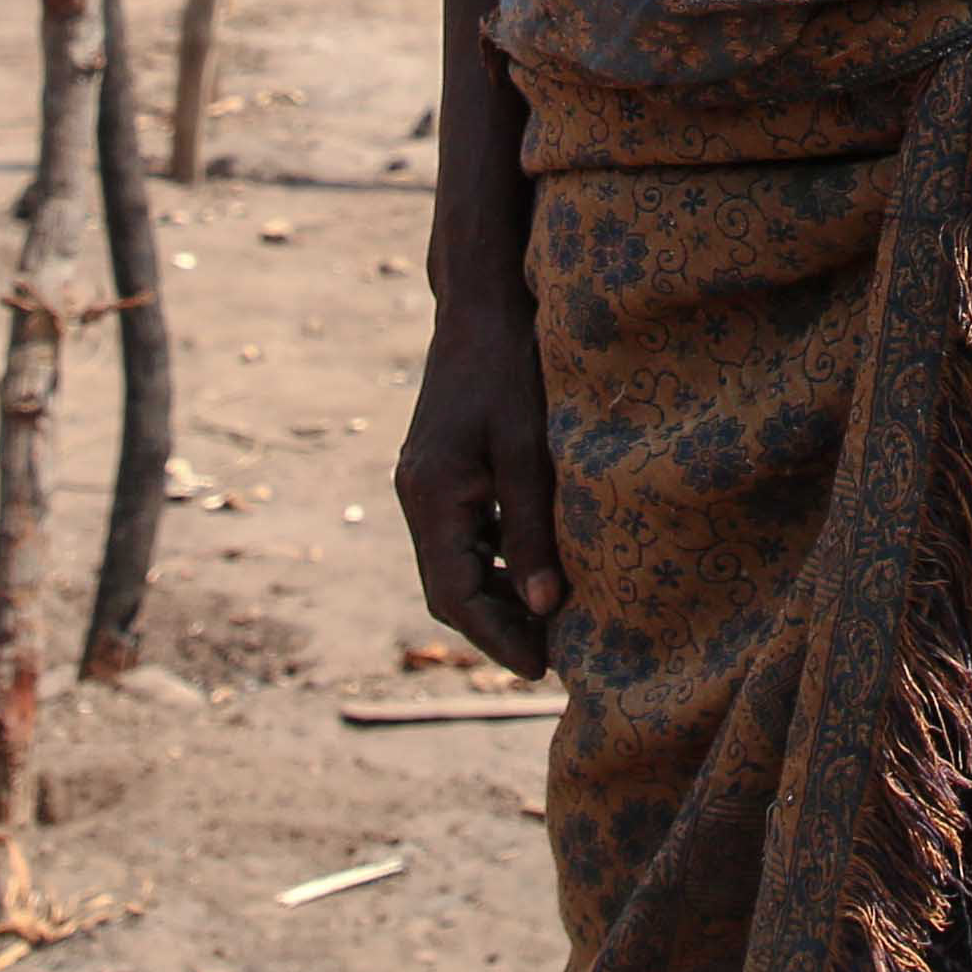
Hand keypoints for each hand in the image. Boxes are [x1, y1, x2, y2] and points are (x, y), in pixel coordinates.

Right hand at [393, 295, 567, 678]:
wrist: (483, 303)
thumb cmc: (510, 367)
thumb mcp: (530, 450)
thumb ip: (532, 529)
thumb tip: (545, 607)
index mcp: (431, 495)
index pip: (455, 593)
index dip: (497, 638)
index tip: (541, 668)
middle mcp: (418, 495)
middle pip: (449, 588)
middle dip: (498, 628)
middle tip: (553, 659)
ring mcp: (426, 483)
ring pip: (456, 565)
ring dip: (498, 598)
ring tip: (552, 627)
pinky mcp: (443, 472)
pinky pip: (464, 536)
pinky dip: (496, 563)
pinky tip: (538, 572)